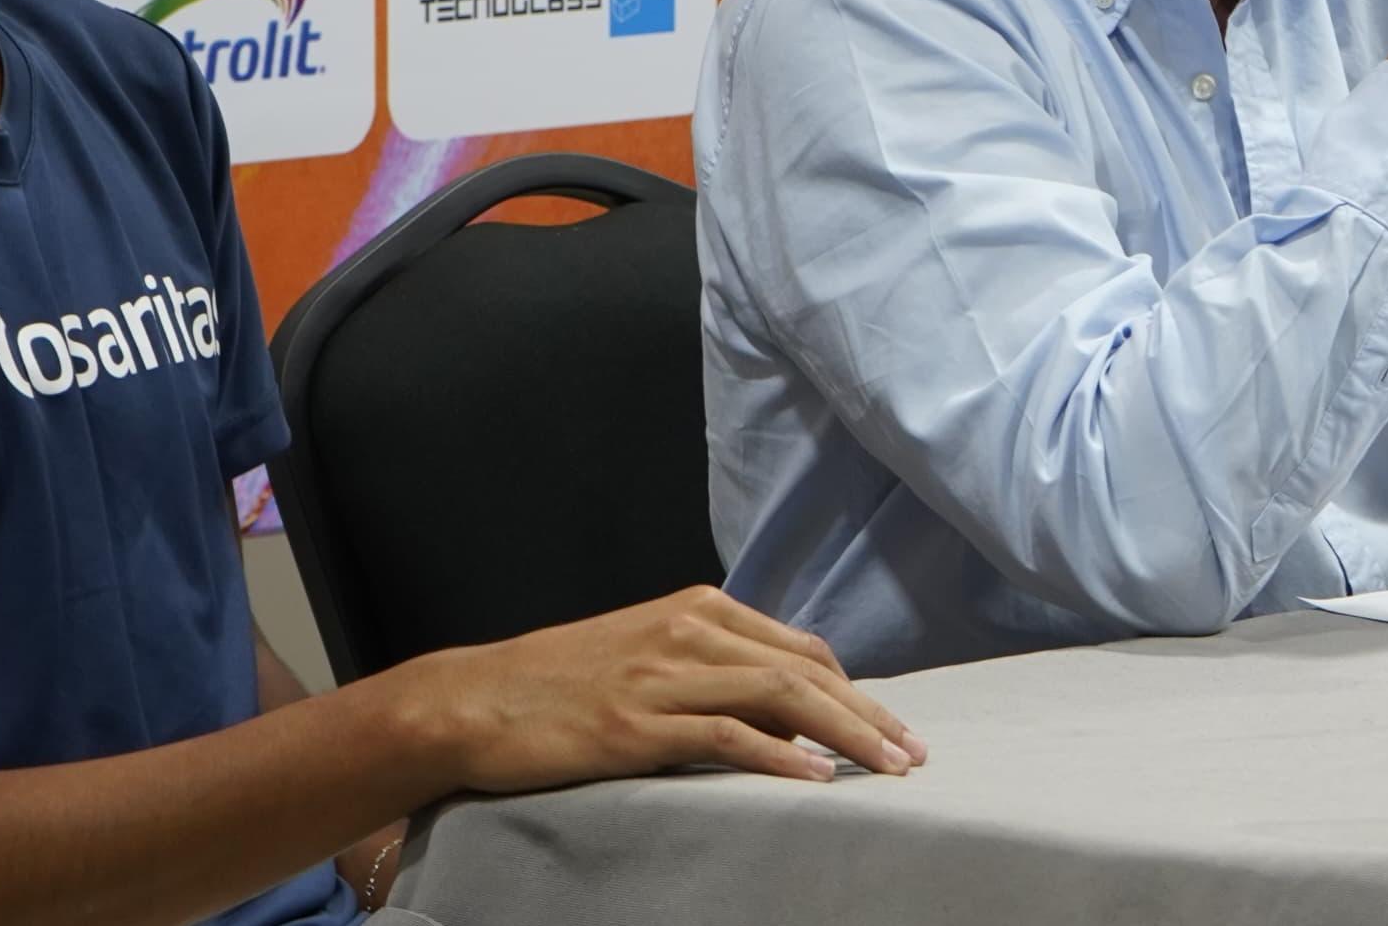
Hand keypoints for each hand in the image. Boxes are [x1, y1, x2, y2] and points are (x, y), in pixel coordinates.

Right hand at [399, 586, 922, 793]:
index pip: (799, 647)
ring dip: (845, 733)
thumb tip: (781, 708)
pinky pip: (724, 736)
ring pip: (778, 696)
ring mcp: (661, 677)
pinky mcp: (634, 725)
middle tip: (915, 753)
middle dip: (868, 714)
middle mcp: (687, 632)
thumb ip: (709, 668)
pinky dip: (777, 754)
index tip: (892, 727)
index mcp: (695, 610)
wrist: (472, 701)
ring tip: (889, 767)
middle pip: (803, 670)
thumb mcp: (645, 657)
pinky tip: (816, 776)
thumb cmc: (560, 684)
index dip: (854, 690)